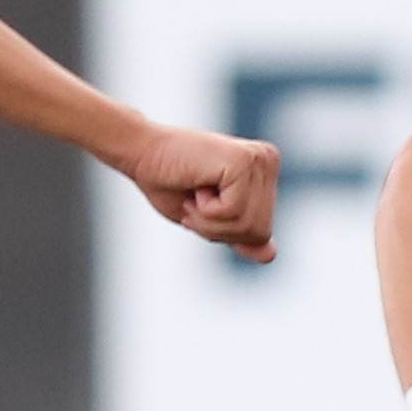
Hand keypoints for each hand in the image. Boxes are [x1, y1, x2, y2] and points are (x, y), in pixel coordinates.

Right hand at [122, 124, 278, 261]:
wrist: (140, 154)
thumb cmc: (169, 183)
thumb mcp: (209, 220)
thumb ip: (241, 235)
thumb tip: (271, 256)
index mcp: (265, 173)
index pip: (262, 233)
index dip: (225, 232)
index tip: (202, 205)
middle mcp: (267, 161)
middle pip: (259, 231)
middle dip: (219, 229)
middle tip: (195, 200)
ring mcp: (259, 159)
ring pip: (248, 225)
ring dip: (210, 220)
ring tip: (195, 193)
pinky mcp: (244, 161)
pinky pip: (234, 212)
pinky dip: (207, 210)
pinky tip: (196, 185)